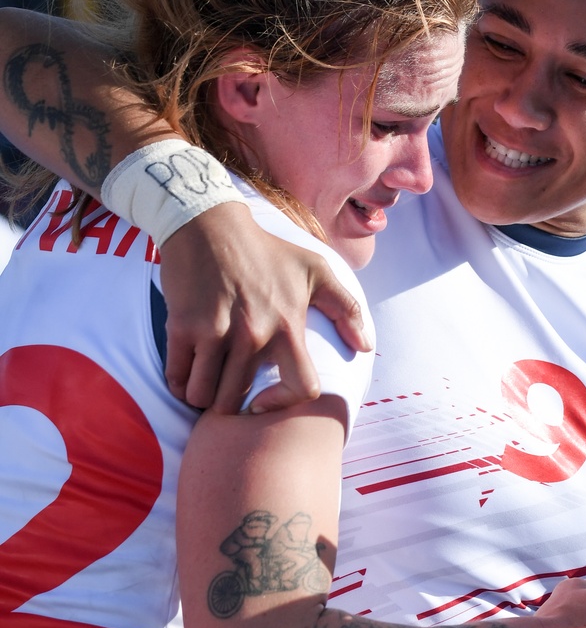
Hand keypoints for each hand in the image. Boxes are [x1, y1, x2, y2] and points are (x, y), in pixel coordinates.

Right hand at [159, 204, 372, 412]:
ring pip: (203, 395)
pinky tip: (187, 374)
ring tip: (206, 385)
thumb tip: (365, 346)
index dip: (283, 403)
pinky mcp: (182, 327)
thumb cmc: (265, 250)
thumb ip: (346, 308)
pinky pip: (176, 378)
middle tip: (227, 390)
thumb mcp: (315, 270)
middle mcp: (253, 334)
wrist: (208, 223)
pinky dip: (180, 384)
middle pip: (235, 401)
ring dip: (203, 396)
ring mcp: (215, 332)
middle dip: (231, 403)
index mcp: (288, 326)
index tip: (263, 402)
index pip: (301, 388)